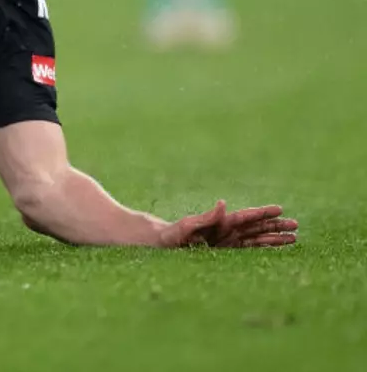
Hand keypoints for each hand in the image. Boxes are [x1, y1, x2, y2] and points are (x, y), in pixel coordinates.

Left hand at [157, 200, 297, 248]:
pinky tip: (277, 250)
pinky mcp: (225, 253)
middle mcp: (226, 231)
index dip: (262, 214)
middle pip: (256, 227)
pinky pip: (248, 251)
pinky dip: (263, 249)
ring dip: (274, 238)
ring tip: (294, 238)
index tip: (280, 210)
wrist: (161, 245)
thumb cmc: (171, 234)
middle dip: (275, 226)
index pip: (246, 217)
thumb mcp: (187, 226)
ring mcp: (227, 242)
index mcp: (220, 223)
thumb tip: (223, 203)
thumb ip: (206, 217)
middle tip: (296, 225)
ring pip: (256, 239)